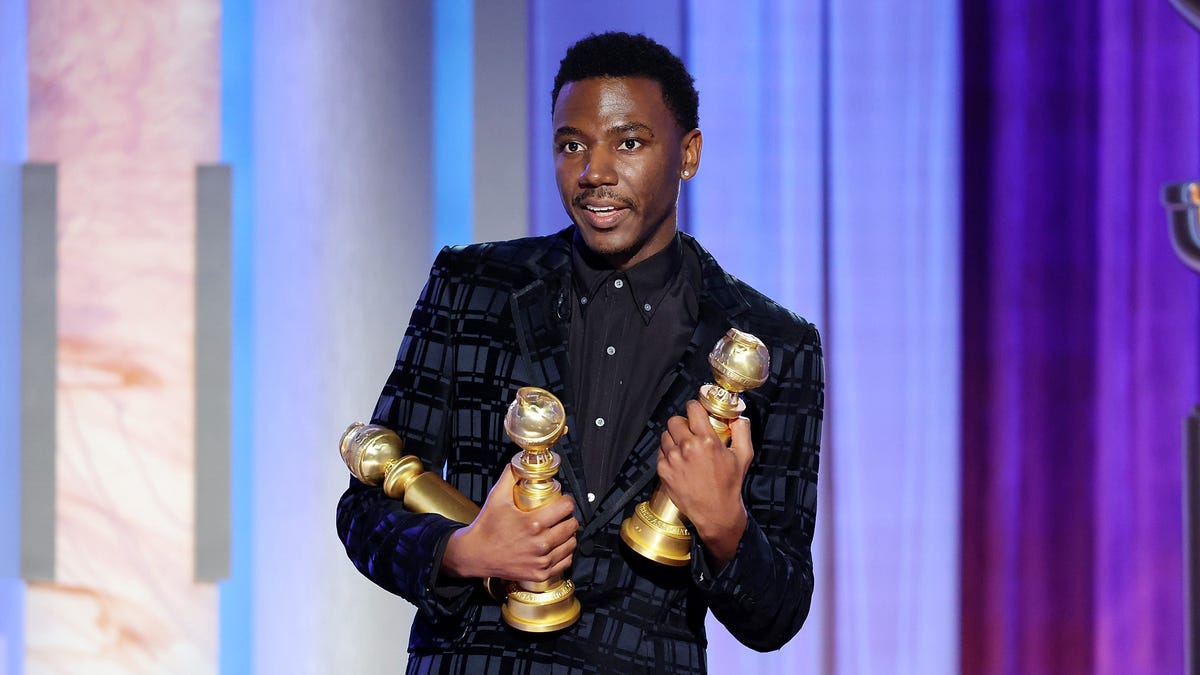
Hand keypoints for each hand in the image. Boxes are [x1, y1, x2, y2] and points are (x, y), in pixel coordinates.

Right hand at [441, 464, 577, 583]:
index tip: (563, 500)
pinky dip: (565, 553)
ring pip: (571, 544)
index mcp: (533, 524)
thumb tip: (519, 462)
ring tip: (561, 529)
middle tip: (562, 514)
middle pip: (572, 526)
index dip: (567, 501)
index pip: (566, 508)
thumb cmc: (486, 526)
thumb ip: (510, 476)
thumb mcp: (497, 496)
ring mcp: (541, 561)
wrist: (475, 554)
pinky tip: (558, 546)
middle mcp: (540, 544)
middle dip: (569, 517)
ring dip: (569, 535)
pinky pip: (565, 561)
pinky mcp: (540, 573)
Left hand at [657, 400, 752, 566]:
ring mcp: (673, 459)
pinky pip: (660, 452)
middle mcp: (687, 447)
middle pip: (674, 420)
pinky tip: (679, 461)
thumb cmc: (730, 485)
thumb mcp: (744, 456)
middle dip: (682, 423)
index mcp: (707, 440)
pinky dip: (668, 454)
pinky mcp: (664, 471)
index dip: (694, 407)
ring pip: (665, 435)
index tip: (696, 411)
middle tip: (690, 431)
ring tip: (684, 448)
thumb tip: (739, 416)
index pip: (692, 408)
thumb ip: (742, 431)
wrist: (716, 512)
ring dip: (674, 438)